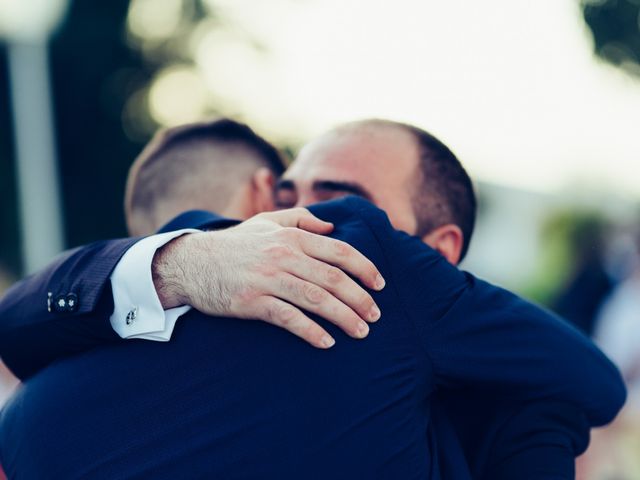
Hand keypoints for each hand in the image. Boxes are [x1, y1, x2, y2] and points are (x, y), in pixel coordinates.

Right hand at [153, 208, 384, 347]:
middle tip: (376, 316)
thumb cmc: (234, 243)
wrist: (191, 263)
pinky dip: (310, 331)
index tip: (381, 285)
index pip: (339, 251)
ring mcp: (267, 279)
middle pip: (333, 278)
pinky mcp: (251, 302)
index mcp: (291, 236)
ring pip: (316, 299)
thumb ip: (300, 219)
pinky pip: (288, 318)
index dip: (365, 268)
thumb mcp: (265, 222)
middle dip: (360, 298)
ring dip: (343, 317)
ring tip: (361, 331)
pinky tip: (326, 342)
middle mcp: (283, 256)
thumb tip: (330, 227)